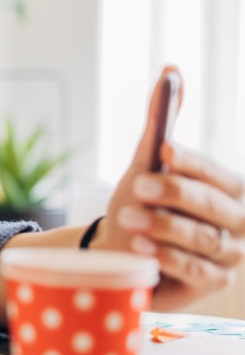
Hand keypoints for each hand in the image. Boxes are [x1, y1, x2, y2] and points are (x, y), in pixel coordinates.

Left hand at [93, 68, 244, 309]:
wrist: (120, 248)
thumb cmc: (142, 201)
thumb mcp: (147, 160)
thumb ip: (162, 119)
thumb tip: (171, 69)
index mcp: (229, 189)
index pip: (216, 173)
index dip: (192, 162)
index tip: (164, 150)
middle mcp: (236, 222)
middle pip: (213, 207)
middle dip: (176, 195)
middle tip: (138, 186)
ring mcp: (227, 256)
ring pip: (204, 240)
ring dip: (166, 228)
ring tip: (130, 219)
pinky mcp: (210, 285)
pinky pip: (195, 272)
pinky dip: (169, 259)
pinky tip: (141, 247)